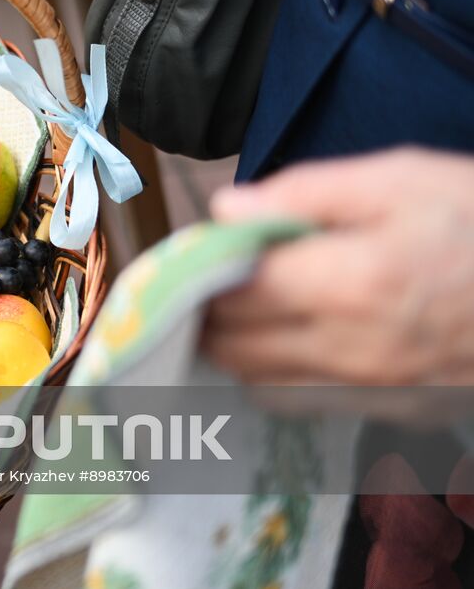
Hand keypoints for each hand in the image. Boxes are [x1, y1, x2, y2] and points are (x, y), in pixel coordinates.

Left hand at [202, 149, 473, 405]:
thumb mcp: (399, 178)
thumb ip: (302, 194)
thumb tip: (225, 210)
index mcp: (351, 283)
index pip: (232, 293)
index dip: (197, 271)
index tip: (190, 251)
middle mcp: (355, 350)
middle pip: (236, 347)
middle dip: (204, 314)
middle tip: (201, 278)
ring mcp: (378, 390)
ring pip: (263, 383)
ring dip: (235, 349)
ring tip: (236, 307)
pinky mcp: (399, 411)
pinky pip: (308, 402)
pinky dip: (277, 374)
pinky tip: (285, 337)